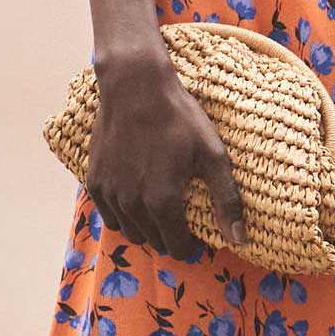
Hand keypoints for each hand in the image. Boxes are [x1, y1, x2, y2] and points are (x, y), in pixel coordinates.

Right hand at [86, 43, 247, 261]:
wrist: (135, 87)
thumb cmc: (179, 118)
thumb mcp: (213, 156)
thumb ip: (227, 200)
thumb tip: (239, 240)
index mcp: (162, 202)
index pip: (177, 248)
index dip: (191, 244)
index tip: (198, 232)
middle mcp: (132, 204)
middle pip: (154, 242)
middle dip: (169, 236)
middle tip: (181, 216)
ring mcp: (110, 194)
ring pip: (129, 231)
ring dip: (146, 227)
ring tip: (159, 206)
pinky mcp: (95, 181)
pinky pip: (109, 214)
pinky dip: (123, 213)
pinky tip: (136, 195)